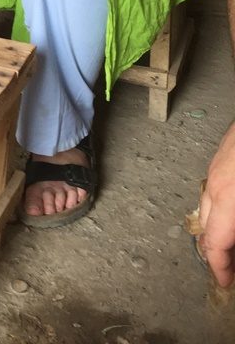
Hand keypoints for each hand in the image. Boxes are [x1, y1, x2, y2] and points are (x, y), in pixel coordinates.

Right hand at [198, 122, 234, 287]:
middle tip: (230, 267)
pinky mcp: (222, 154)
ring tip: (232, 238)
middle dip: (216, 251)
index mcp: (227, 201)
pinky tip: (234, 207)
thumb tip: (234, 246)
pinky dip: (221, 207)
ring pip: (207, 206)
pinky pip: (214, 188)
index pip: (214, 245)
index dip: (220, 269)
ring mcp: (216, 167)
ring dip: (218, 227)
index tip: (225, 284)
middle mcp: (215, 185)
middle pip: (206, 227)